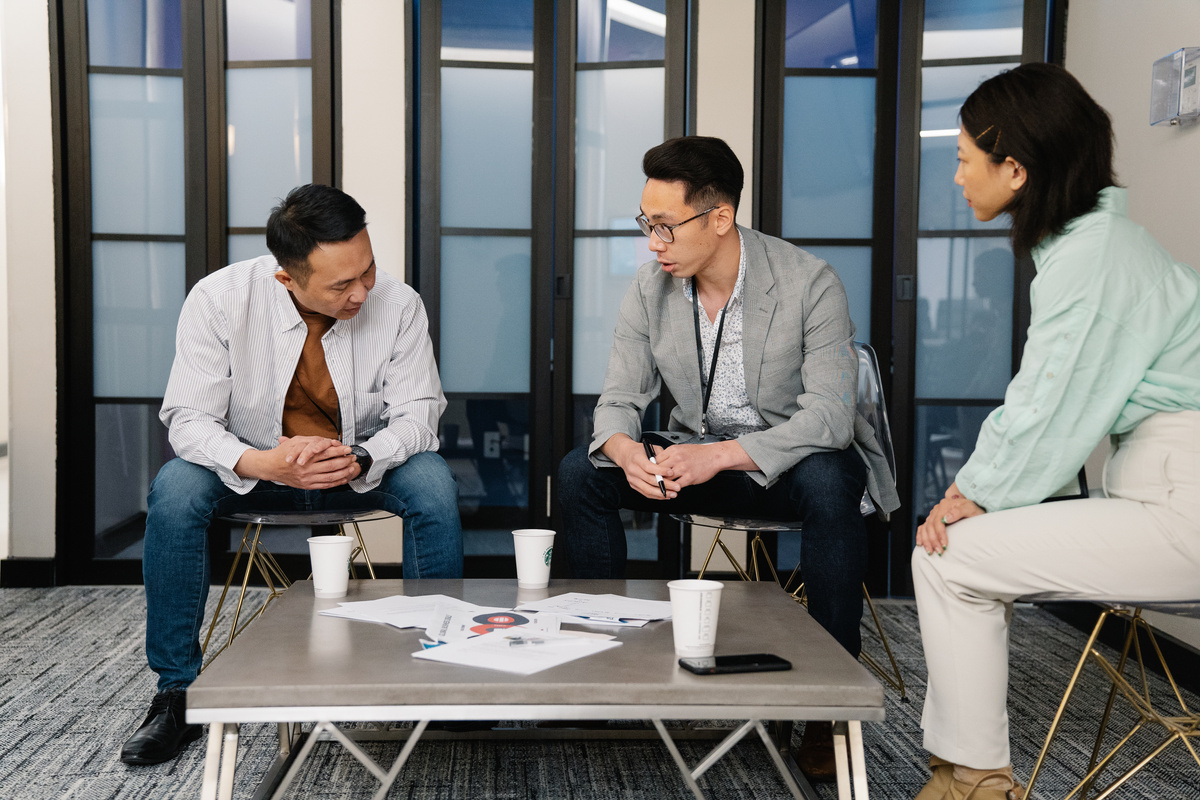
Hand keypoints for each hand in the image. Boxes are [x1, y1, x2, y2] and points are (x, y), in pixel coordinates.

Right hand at [235, 436, 357, 488]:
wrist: (271, 467)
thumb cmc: (283, 453)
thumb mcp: (296, 441)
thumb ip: (312, 441)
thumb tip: (328, 441)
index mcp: (306, 456)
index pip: (327, 453)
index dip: (340, 451)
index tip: (348, 449)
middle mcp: (308, 468)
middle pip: (331, 465)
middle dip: (345, 461)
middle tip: (353, 458)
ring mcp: (308, 479)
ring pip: (330, 476)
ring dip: (343, 472)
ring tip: (351, 468)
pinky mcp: (307, 486)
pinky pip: (325, 485)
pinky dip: (336, 482)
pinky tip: (343, 479)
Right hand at [602, 435, 680, 499]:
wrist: (625, 455)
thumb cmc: (639, 451)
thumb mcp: (650, 448)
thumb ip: (660, 455)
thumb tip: (671, 464)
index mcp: (636, 459)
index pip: (649, 467)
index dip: (660, 471)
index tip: (671, 472)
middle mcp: (633, 470)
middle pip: (649, 480)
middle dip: (665, 485)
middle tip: (677, 487)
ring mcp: (632, 479)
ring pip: (647, 490)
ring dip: (662, 493)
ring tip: (673, 494)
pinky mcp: (633, 485)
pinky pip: (645, 493)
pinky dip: (656, 496)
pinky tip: (665, 495)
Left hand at [653, 443, 724, 488]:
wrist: (714, 456)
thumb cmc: (698, 453)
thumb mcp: (681, 449)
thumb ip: (670, 455)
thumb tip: (658, 462)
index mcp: (673, 450)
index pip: (655, 460)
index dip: (652, 468)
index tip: (650, 473)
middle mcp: (677, 458)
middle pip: (658, 470)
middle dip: (655, 477)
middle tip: (653, 482)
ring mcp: (683, 468)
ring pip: (666, 479)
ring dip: (663, 485)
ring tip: (661, 488)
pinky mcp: (689, 477)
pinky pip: (677, 486)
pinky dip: (673, 489)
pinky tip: (672, 490)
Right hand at [915, 484, 984, 555]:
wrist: (972, 510)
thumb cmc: (973, 511)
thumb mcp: (970, 509)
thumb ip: (959, 511)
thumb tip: (946, 519)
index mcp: (945, 505)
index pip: (938, 521)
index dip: (940, 534)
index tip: (945, 546)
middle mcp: (936, 509)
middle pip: (930, 526)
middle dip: (933, 540)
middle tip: (939, 552)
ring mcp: (933, 515)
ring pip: (924, 528)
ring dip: (926, 541)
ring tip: (931, 552)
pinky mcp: (931, 520)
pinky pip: (922, 528)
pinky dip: (920, 536)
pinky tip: (920, 544)